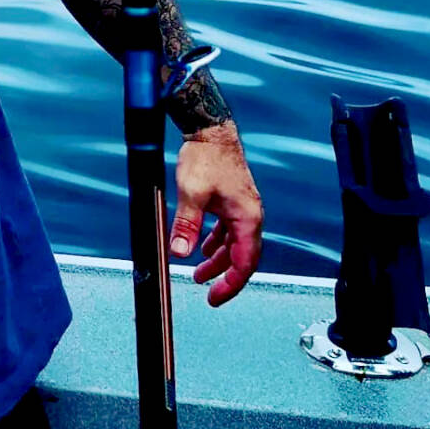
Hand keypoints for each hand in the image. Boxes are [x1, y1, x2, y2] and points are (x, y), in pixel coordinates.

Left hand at [168, 120, 262, 306]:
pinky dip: (217, 242)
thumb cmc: (206, 157)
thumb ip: (186, 225)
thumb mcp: (192, 194)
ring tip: (199, 272)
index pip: (244, 264)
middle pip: (241, 257)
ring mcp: (242, 208)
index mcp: (247, 219)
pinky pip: (228, 230)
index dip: (230, 286)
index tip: (214, 298)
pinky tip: (203, 246)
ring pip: (234, 244)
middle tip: (206, 291)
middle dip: (223, 276)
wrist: (210, 130)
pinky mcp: (232, 201)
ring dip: (218, 260)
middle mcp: (250, 216)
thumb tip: (179, 253)